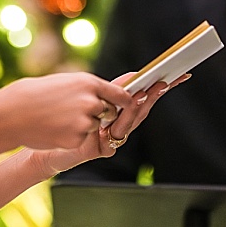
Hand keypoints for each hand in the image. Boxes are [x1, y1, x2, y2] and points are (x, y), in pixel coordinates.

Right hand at [0, 72, 134, 151]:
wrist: (13, 113)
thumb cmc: (37, 94)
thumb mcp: (66, 82)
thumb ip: (89, 88)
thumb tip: (108, 92)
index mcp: (89, 83)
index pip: (120, 94)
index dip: (125, 100)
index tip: (129, 102)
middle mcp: (91, 101)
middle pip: (110, 111)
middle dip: (101, 113)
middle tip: (79, 111)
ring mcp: (85, 121)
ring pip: (95, 126)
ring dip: (84, 125)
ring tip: (60, 118)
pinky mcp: (77, 139)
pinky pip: (83, 139)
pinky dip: (73, 137)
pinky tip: (56, 130)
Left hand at [32, 72, 188, 176]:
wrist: (46, 145)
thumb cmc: (67, 119)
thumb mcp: (89, 98)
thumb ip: (111, 91)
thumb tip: (134, 75)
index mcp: (118, 112)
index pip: (143, 97)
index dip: (160, 88)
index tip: (179, 75)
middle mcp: (119, 126)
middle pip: (141, 110)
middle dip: (154, 96)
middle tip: (166, 81)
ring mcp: (111, 140)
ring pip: (129, 124)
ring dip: (137, 108)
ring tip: (144, 93)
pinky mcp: (100, 151)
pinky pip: (113, 139)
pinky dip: (117, 126)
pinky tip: (118, 116)